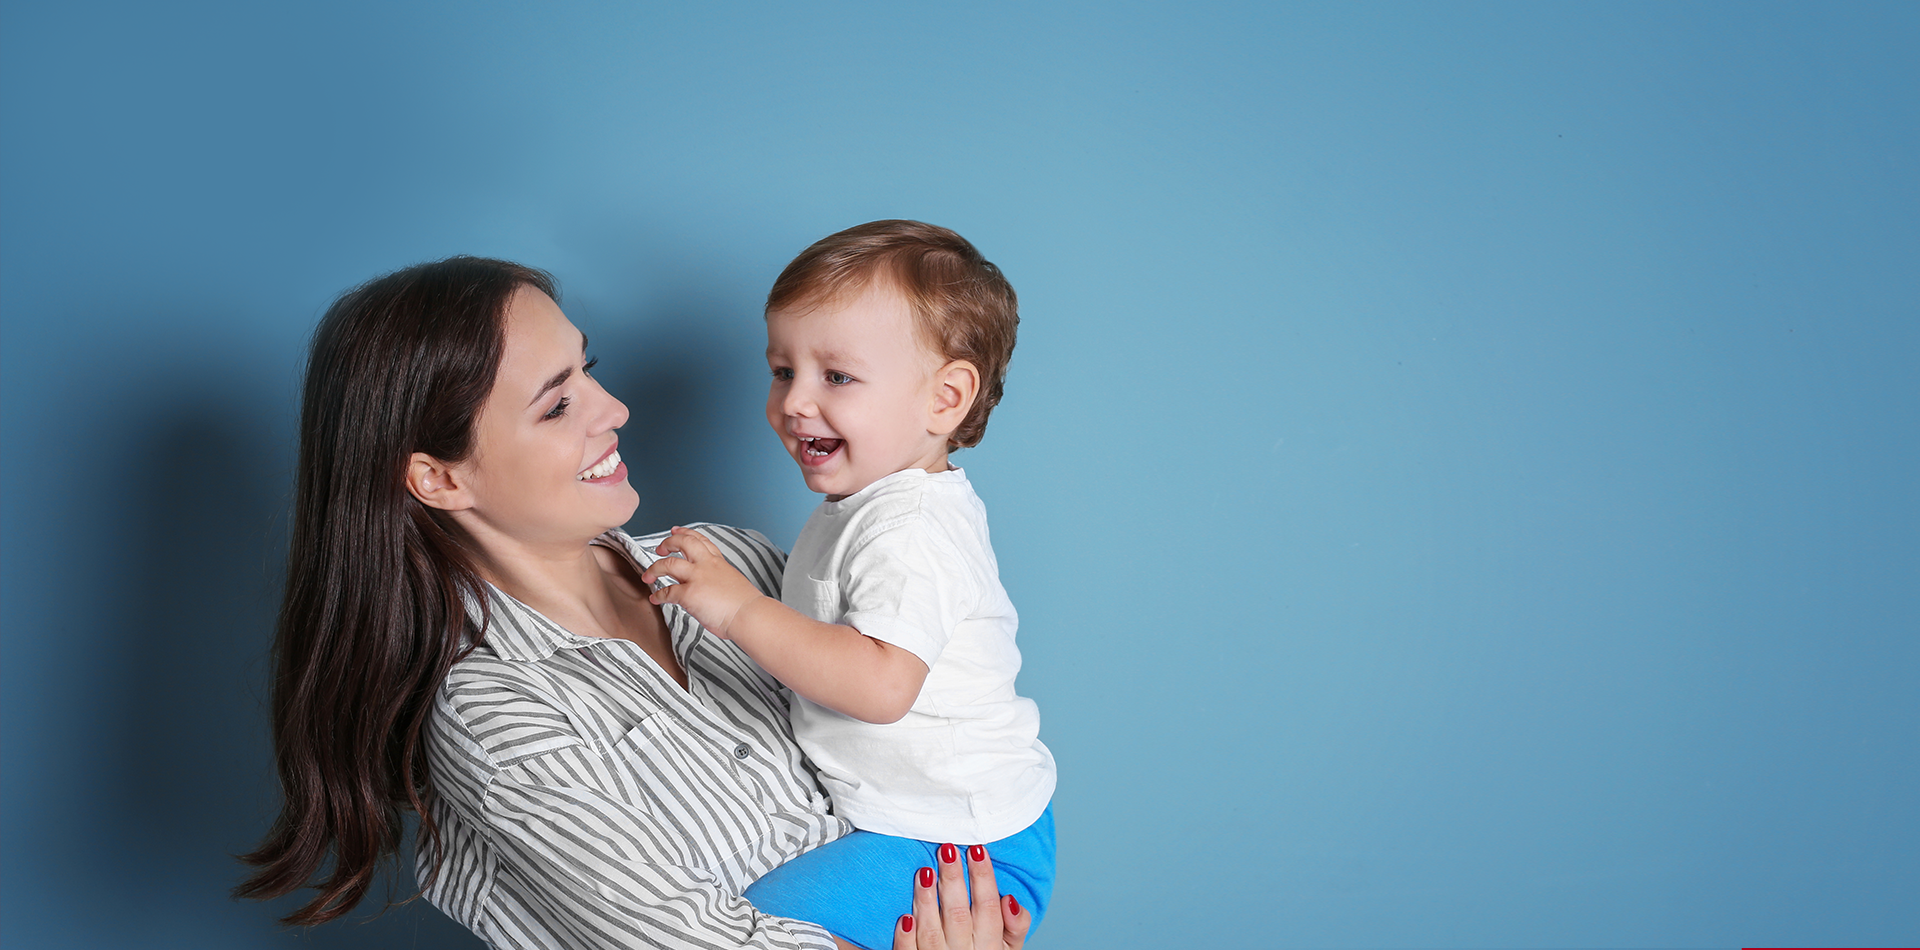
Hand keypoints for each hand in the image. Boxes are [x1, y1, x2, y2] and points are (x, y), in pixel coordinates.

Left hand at [640, 527, 764, 638]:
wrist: (749, 615)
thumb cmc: (745, 605)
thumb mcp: (732, 581)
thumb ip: (716, 578)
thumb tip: (704, 585)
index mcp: (718, 562)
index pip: (700, 540)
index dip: (685, 533)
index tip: (676, 530)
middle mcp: (706, 565)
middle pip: (682, 542)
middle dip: (667, 543)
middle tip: (659, 549)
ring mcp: (697, 578)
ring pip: (668, 563)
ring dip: (654, 568)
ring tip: (648, 575)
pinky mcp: (689, 594)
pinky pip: (667, 591)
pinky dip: (658, 595)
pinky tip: (655, 598)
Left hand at [892, 843, 1028, 949]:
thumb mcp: (1008, 948)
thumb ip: (1016, 926)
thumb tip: (1010, 900)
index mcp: (991, 946)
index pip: (989, 908)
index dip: (984, 878)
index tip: (977, 849)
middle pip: (959, 915)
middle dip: (953, 880)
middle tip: (947, 850)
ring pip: (931, 932)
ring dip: (927, 901)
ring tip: (925, 871)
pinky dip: (906, 938)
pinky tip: (905, 917)